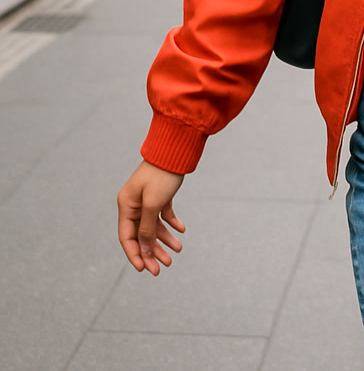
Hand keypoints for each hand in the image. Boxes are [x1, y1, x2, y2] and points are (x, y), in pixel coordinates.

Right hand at [117, 160, 185, 275]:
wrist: (176, 150)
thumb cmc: (162, 174)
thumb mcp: (153, 204)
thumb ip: (147, 229)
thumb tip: (143, 252)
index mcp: (126, 206)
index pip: (127, 237)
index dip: (135, 254)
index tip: (144, 269)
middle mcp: (134, 204)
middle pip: (141, 234)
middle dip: (152, 251)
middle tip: (164, 267)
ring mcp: (147, 199)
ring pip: (154, 226)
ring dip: (164, 239)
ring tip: (178, 250)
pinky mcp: (160, 194)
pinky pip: (164, 214)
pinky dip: (172, 223)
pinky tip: (182, 230)